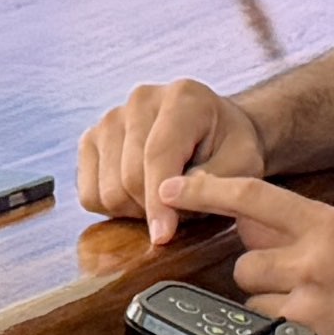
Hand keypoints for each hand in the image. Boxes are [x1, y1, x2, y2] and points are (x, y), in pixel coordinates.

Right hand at [75, 75, 263, 221]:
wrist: (215, 130)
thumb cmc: (231, 148)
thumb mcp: (244, 164)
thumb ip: (213, 182)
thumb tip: (169, 198)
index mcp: (182, 98)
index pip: (157, 155)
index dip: (158, 202)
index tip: (163, 236)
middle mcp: (140, 100)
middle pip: (129, 177)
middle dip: (154, 208)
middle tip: (182, 210)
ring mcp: (110, 119)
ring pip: (107, 191)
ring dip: (136, 210)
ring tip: (163, 199)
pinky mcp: (91, 140)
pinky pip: (90, 195)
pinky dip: (114, 209)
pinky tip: (140, 196)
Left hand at [158, 167, 333, 334]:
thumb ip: (307, 232)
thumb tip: (248, 226)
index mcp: (328, 223)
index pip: (252, 196)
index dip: (206, 189)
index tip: (171, 187)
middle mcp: (313, 257)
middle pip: (245, 262)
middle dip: (263, 279)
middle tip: (306, 289)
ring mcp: (307, 301)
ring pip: (252, 302)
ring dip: (273, 310)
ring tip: (319, 316)